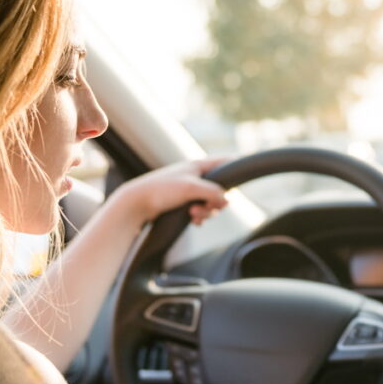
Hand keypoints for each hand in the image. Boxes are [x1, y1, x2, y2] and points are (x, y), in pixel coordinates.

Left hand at [111, 158, 229, 224]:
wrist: (136, 203)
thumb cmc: (161, 190)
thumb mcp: (191, 188)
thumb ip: (213, 192)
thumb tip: (227, 200)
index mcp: (198, 166)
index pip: (225, 162)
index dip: (236, 166)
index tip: (246, 171)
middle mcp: (195, 176)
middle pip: (220, 189)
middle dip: (215, 203)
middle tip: (205, 208)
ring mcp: (188, 190)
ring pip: (210, 203)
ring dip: (205, 212)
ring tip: (193, 215)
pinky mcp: (182, 203)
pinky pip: (200, 211)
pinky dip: (199, 217)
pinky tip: (192, 221)